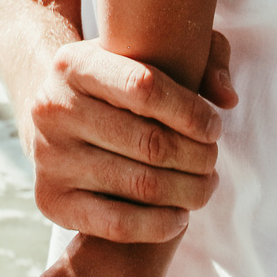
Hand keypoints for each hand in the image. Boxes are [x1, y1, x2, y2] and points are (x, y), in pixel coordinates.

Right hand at [23, 35, 235, 243]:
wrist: (58, 117)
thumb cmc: (119, 83)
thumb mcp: (151, 51)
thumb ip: (204, 57)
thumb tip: (227, 98)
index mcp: (73, 64)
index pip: (145, 87)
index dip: (191, 112)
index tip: (214, 126)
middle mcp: (52, 108)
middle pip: (150, 143)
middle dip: (197, 156)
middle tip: (212, 159)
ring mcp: (48, 156)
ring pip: (141, 186)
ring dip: (188, 191)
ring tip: (204, 184)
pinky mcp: (51, 199)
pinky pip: (118, 223)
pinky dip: (160, 225)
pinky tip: (180, 215)